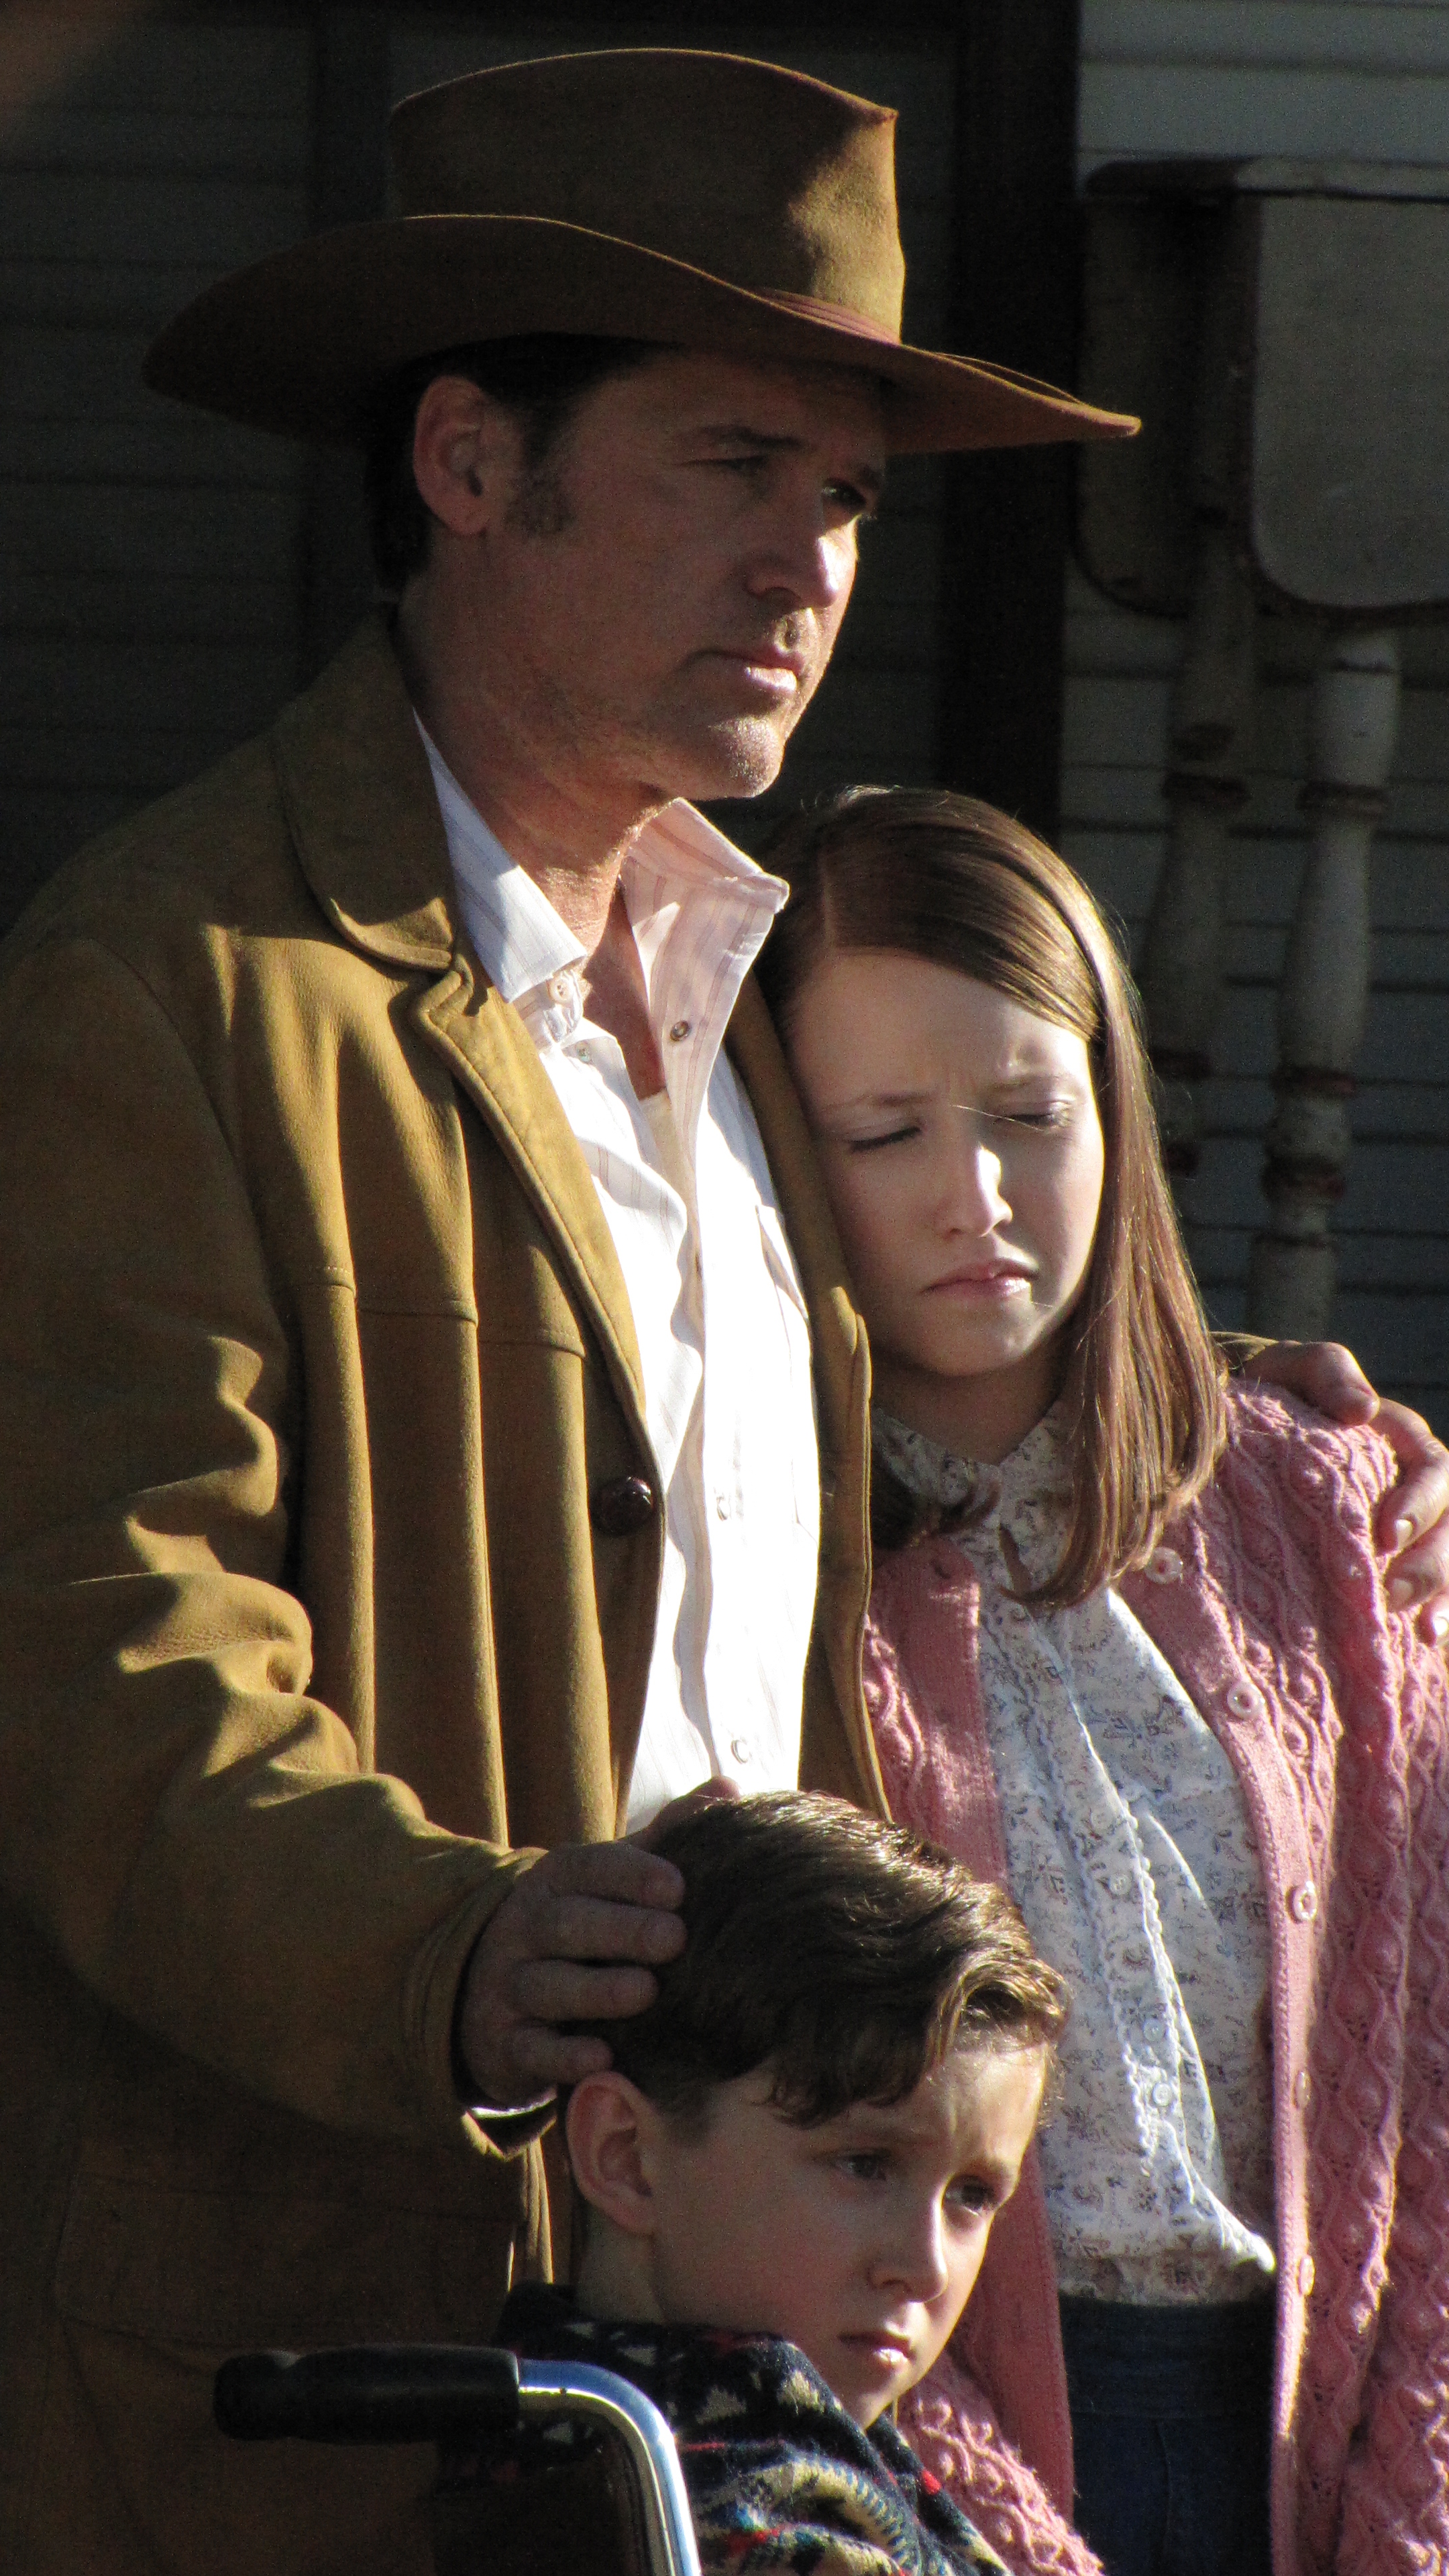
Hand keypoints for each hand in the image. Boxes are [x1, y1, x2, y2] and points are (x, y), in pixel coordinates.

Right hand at [457, 1838, 685, 2106]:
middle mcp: (525, 1926)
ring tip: (646, 1992)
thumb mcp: (612, 1877)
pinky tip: (602, 2058)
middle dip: (620, 1929)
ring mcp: (510, 1985)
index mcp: (555, 1880)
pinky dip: (563, 2056)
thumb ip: (666, 1835)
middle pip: (567, 1923)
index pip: (588, 1866)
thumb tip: (730, 1789)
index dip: (630, 1873)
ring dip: (595, 1989)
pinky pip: (529, 2049)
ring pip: (546, 1985)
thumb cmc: (581, 1923)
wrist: (492, 1991)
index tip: (677, 1885)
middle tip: (674, 1937)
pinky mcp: (504, 2043)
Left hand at [1239, 1340, 1448, 1638]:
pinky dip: (1431, 1617)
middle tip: (1390, 1595)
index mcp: (1402, 1440)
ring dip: (1439, 1597)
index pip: (1432, 1472)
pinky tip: (1420, 1646)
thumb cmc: (1280, 1395)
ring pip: (1448, 1564)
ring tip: (1419, 1632)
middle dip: (1429, 1565)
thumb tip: (1362, 1410)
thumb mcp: (1296, 1369)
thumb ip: (1329, 1375)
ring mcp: (1410, 1528)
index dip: (1419, 1503)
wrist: (1249, 1431)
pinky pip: (1430, 1592)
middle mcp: (1416, 1488)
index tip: (1386, 1534)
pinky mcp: (1392, 1561)